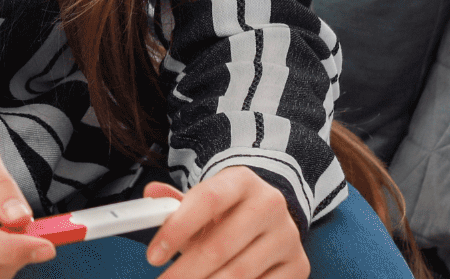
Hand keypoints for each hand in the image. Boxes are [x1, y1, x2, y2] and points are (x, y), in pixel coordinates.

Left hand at [141, 168, 308, 278]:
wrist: (269, 221)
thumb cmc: (228, 214)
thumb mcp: (203, 203)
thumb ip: (176, 203)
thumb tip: (151, 192)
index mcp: (242, 181)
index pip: (207, 200)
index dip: (177, 229)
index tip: (153, 256)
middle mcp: (270, 204)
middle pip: (220, 246)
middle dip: (185, 272)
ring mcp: (287, 236)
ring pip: (239, 274)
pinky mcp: (298, 265)